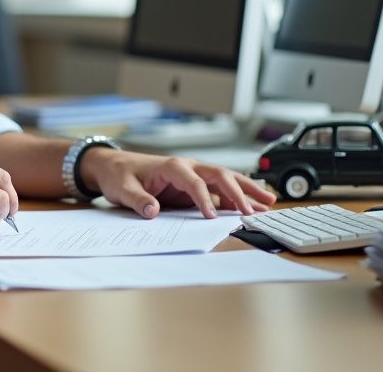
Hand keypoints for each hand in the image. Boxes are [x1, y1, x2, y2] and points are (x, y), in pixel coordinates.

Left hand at [78, 148, 275, 218]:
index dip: (204, 198)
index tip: (211, 215)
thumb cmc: (119, 175)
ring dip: (246, 190)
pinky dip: (235, 197)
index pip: (194, 181)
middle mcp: (187, 167)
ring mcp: (193, 175)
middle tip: (254, 209)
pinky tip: (251, 206)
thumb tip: (152, 212)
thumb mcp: (122, 189)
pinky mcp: (193, 185)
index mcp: (171, 166)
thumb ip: (137, 200)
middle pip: (219, 175)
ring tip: (268, 202)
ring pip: (225, 179)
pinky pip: (218, 190)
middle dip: (238, 191)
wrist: (114, 166)